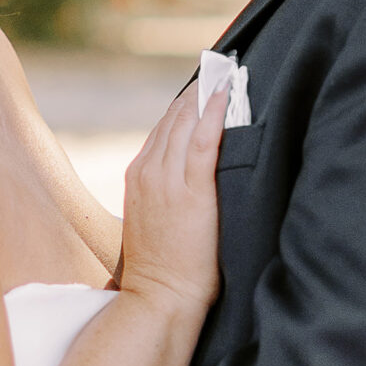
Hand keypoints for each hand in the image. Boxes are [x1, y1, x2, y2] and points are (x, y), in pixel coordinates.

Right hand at [118, 78, 226, 315]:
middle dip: (197, 92)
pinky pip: (202, 142)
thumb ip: (165, 195)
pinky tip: (224, 95)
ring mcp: (167, 181)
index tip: (205, 84)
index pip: (162, 128)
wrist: (160, 298)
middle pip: (173, 118)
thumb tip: (187, 181)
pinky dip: (212, 115)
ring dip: (207, 95)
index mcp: (138, 176)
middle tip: (221, 67)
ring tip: (228, 73)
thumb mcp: (154, 221)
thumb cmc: (164, 269)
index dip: (185, 104)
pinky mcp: (190, 193)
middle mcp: (148, 172)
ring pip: (185, 123)